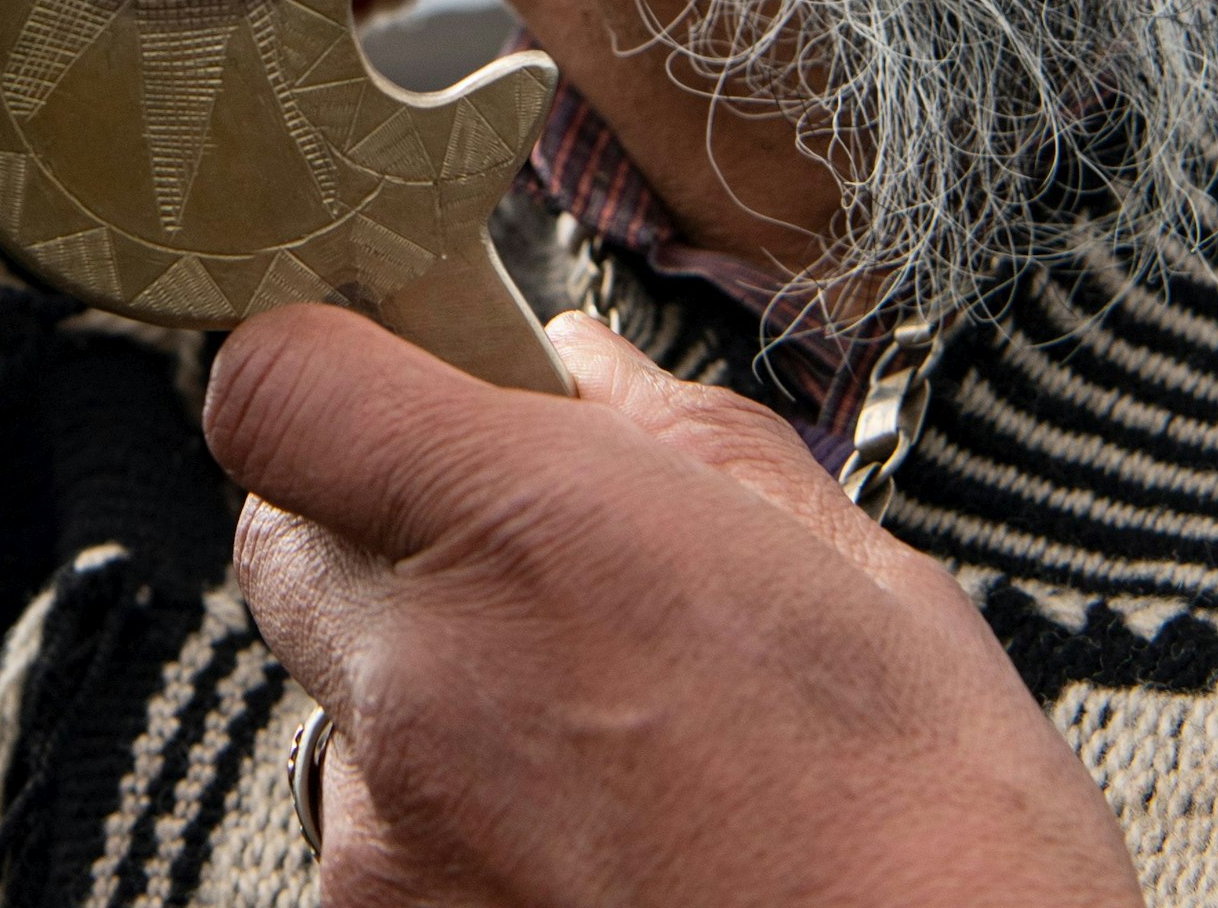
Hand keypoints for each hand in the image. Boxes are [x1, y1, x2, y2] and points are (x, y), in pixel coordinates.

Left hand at [207, 306, 1140, 907]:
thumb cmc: (937, 837)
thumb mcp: (859, 582)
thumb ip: (686, 444)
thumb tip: (584, 362)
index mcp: (528, 532)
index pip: (280, 389)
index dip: (331, 373)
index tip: (404, 387)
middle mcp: (422, 681)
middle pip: (289, 542)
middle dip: (385, 531)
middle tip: (537, 579)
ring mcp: (388, 837)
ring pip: (345, 703)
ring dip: (436, 700)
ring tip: (613, 760)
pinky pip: (379, 839)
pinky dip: (454, 832)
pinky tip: (596, 855)